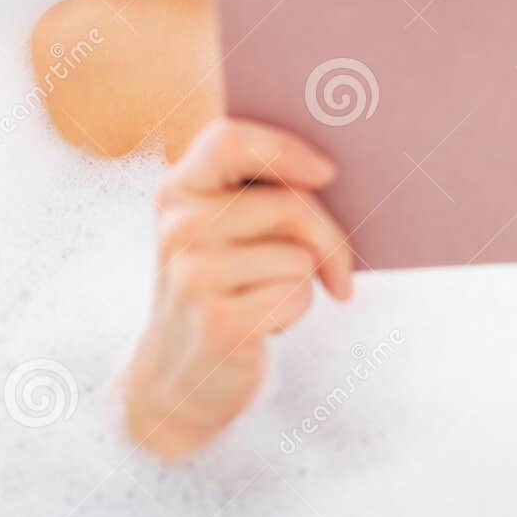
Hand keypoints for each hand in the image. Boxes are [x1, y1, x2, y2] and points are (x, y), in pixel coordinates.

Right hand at [124, 116, 352, 457]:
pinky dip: (296, 311)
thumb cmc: (224, 286)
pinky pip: (296, 296)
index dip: (284, 149)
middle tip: (338, 266)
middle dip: (328, 237)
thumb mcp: (226, 230)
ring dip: (304, 282)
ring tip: (268, 296)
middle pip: (290, 204)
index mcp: (178, 189)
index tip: (327, 172)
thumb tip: (334, 173)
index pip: (227, 140)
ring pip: (300, 256)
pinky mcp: (216, 321)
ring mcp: (192, 275)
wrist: (178, 375)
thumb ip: (263, 192)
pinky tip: (264, 324)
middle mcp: (178, 227)